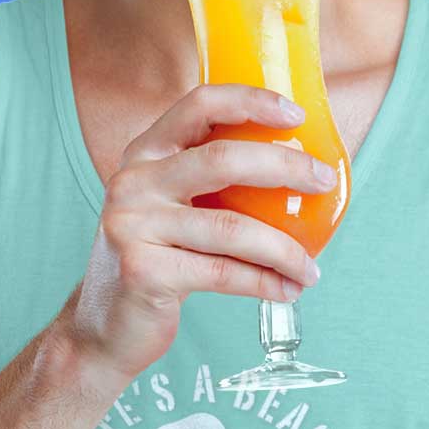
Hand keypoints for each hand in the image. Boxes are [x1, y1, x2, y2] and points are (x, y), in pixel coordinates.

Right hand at [61, 83, 336, 385]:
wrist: (103, 328)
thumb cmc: (156, 259)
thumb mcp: (171, 206)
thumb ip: (210, 182)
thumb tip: (300, 166)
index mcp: (145, 152)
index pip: (199, 104)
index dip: (251, 100)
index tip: (297, 114)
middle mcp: (133, 181)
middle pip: (222, 159)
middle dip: (285, 166)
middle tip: (324, 182)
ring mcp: (134, 225)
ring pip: (232, 228)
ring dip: (284, 249)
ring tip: (311, 268)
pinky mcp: (143, 271)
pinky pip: (224, 273)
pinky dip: (265, 282)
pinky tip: (288, 289)